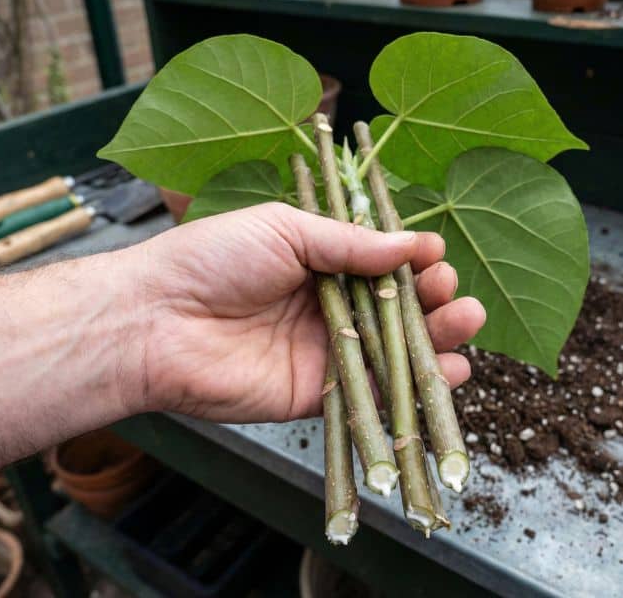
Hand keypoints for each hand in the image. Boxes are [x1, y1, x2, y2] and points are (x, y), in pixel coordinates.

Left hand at [136, 202, 485, 422]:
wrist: (156, 320)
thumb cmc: (212, 259)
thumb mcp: (286, 229)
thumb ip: (350, 243)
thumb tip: (414, 243)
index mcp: (318, 262)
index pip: (381, 263)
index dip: (413, 260)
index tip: (436, 254)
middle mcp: (327, 307)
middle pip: (394, 307)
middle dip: (432, 299)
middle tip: (452, 291)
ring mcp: (323, 351)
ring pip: (392, 349)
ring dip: (435, 339)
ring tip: (466, 322)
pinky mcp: (315, 394)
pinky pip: (371, 392)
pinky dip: (411, 387)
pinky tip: (450, 372)